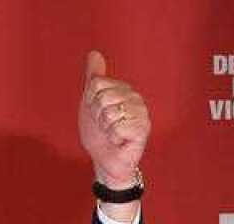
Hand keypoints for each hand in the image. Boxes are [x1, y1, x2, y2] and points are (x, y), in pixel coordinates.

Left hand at [78, 50, 149, 189]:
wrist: (104, 160)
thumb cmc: (99, 133)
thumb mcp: (90, 103)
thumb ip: (93, 78)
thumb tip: (94, 53)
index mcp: (123, 90)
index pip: (96, 84)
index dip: (90, 101)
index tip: (97, 113)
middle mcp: (135, 99)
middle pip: (103, 97)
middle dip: (97, 115)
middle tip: (105, 125)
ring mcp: (141, 113)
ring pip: (110, 112)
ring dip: (105, 127)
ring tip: (112, 133)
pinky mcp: (143, 129)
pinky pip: (118, 127)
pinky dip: (113, 137)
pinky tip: (119, 141)